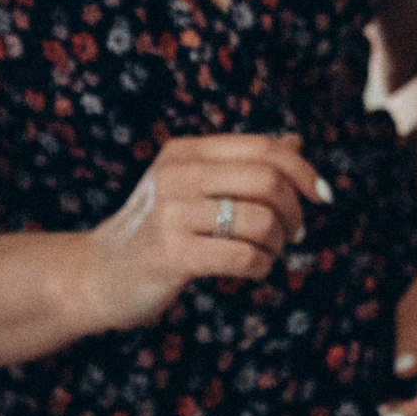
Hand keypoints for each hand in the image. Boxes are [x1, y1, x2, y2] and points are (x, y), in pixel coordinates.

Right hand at [80, 134, 324, 329]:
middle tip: (293, 233)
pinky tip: (253, 269)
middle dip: (294, 211)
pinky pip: (243, 257)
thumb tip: (297, 141)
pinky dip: (261, 266)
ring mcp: (171, 213)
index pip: (263, 147)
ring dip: (278, 243)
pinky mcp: (171, 254)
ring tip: (268, 253)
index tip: (321, 195)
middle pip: (268, 180)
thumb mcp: (193, 185)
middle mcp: (177, 174)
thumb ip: (241, 164)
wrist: (95, 274)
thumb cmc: (156, 229)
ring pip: (261, 220)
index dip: (303, 170)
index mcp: (185, 151)